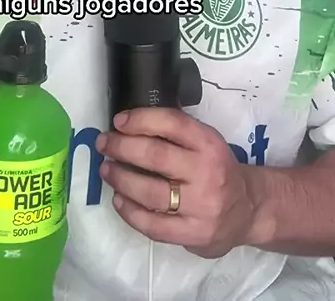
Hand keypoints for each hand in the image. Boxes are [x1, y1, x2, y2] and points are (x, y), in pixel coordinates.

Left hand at [95, 108, 256, 258]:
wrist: (249, 209)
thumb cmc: (217, 169)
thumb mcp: (206, 143)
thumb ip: (176, 134)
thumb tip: (129, 124)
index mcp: (209, 143)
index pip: (172, 124)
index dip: (141, 119)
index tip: (119, 121)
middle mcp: (206, 172)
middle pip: (156, 156)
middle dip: (122, 147)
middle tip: (104, 144)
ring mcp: (200, 206)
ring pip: (150, 192)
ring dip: (121, 179)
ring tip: (106, 170)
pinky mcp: (193, 234)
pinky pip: (153, 225)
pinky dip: (130, 212)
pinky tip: (119, 200)